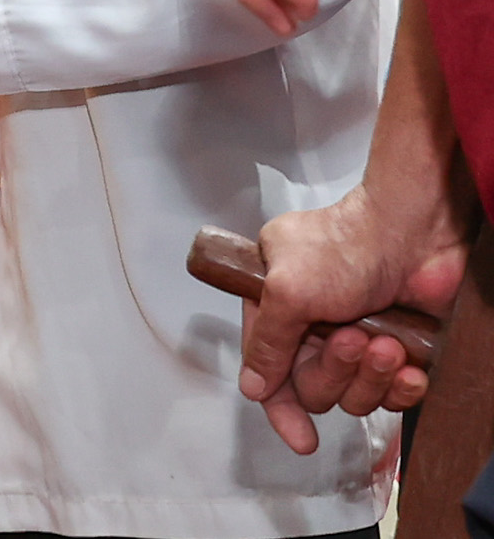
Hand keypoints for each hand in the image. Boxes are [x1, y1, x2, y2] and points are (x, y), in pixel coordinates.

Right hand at [238, 184, 469, 453]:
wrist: (416, 232)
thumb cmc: (345, 246)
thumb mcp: (287, 290)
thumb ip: (267, 343)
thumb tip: (252, 386)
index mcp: (274, 305)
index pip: (267, 370)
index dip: (280, 407)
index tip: (302, 437)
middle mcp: (311, 326)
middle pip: (312, 388)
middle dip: (334, 372)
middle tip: (352, 339)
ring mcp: (356, 339)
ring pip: (355, 396)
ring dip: (371, 377)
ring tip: (386, 343)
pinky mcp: (397, 349)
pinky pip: (394, 394)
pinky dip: (402, 388)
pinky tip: (411, 368)